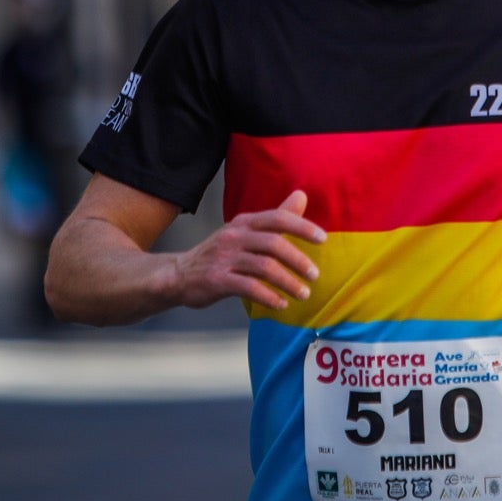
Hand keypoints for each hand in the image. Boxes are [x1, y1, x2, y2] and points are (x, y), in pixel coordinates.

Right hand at [172, 190, 326, 310]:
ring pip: (264, 268)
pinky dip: (268, 297)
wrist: (178, 274)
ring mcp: (224, 258)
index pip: (278, 218)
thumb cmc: (220, 253)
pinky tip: (280, 304)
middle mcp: (234, 236)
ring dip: (288, 282)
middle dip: (298, 260)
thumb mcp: (245, 231)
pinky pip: (248, 288)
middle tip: (314, 275)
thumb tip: (302, 196)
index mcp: (245, 222)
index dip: (302, 227)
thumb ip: (275, 218)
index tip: (322, 239)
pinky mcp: (217, 280)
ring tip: (303, 293)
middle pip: (273, 244)